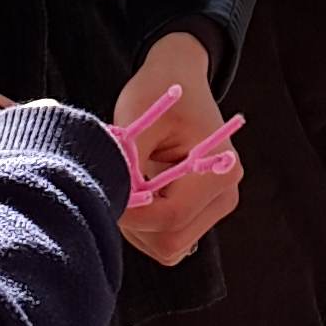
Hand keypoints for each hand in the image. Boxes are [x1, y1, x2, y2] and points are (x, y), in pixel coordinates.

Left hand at [111, 31, 242, 266]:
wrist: (178, 79)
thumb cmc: (159, 93)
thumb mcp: (137, 119)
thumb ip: (126, 164)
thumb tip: (111, 202)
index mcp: (219, 169)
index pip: (170, 217)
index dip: (130, 215)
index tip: (101, 195)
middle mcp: (225, 194)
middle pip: (170, 241)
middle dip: (135, 223)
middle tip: (115, 187)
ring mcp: (216, 207)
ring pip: (168, 246)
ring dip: (139, 226)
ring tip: (130, 184)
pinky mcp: (203, 213)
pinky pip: (169, 240)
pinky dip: (148, 228)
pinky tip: (140, 195)